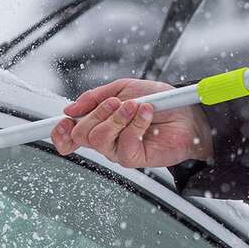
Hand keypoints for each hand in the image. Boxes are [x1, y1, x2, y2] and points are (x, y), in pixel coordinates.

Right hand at [53, 78, 213, 167]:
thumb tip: (70, 109)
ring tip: (135, 106)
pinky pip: (124, 144)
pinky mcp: (134, 159)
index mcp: (100, 122)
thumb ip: (95, 97)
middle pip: (82, 134)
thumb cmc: (158, 101)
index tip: (63, 122)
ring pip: (100, 139)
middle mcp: (107, 139)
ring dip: (117, 118)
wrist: (187, 113)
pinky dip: (135, 124)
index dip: (61, 132)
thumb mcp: (123, 88)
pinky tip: (146, 114)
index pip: (70, 134)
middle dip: (98, 114)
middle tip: (118, 103)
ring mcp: (119, 150)